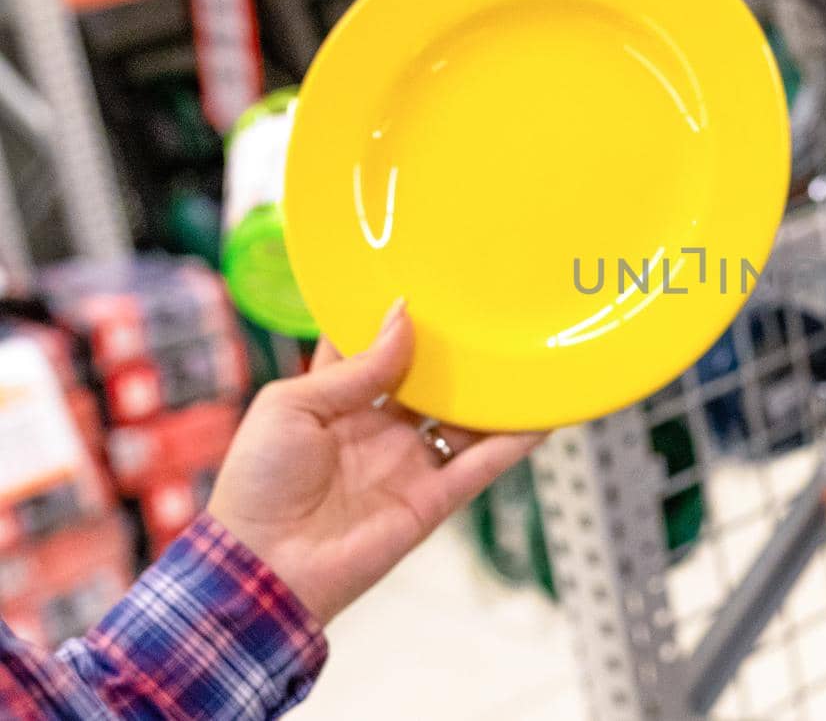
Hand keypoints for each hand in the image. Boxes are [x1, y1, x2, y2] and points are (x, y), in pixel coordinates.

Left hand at [208, 300, 544, 622]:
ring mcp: (409, 462)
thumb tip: (404, 319)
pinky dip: (515, 442)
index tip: (424, 281)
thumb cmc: (258, 482)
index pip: (373, 350)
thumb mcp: (292, 405)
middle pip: (430, 381)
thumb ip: (356, 368)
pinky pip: (482, 465)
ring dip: (494, 392)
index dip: (394, 319)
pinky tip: (544, 413)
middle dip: (455, 350)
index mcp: (336, 401)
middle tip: (486, 308)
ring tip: (527, 351)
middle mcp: (379, 428)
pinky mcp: (433, 498)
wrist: (263, 567)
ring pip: (464, 419)